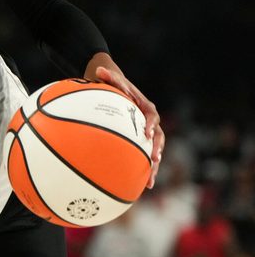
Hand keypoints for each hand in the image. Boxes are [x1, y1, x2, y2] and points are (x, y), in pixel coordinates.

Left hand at [93, 65, 164, 188]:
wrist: (112, 85)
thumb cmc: (110, 82)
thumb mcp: (108, 77)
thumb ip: (106, 75)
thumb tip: (98, 70)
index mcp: (144, 106)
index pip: (152, 115)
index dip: (151, 125)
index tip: (146, 134)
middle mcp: (148, 119)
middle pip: (158, 136)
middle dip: (156, 149)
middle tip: (154, 159)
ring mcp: (144, 131)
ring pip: (154, 149)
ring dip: (154, 165)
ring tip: (150, 181)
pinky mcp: (138, 140)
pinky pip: (144, 155)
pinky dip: (145, 169)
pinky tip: (142, 186)